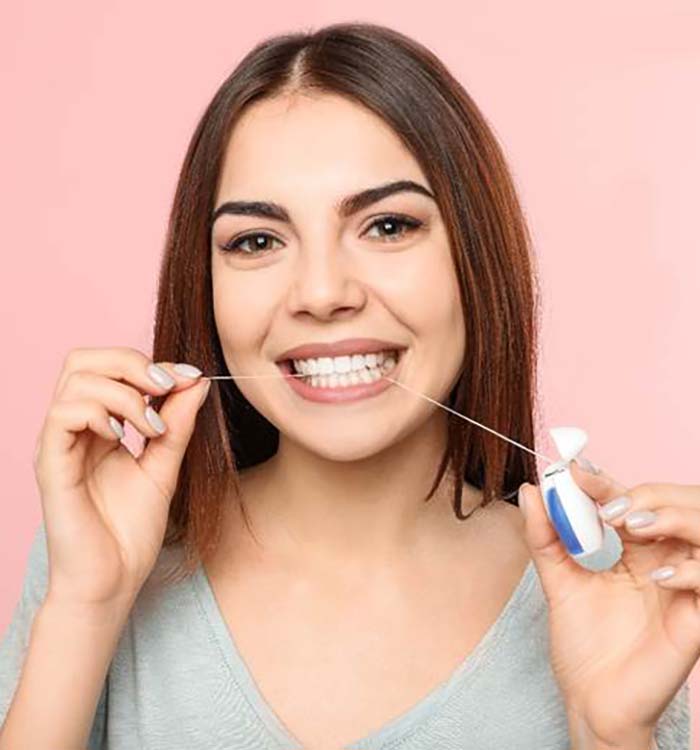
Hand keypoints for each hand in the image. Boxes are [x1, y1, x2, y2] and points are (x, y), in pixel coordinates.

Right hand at [33, 347, 210, 607]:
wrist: (114, 580)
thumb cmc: (131, 530)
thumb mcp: (165, 466)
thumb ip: (177, 424)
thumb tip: (196, 380)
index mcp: (98, 426)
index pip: (110, 368)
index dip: (151, 364)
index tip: (190, 377)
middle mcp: (74, 429)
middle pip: (84, 360)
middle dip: (131, 362)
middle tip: (166, 387)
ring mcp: (58, 444)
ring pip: (76, 380)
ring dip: (124, 392)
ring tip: (151, 427)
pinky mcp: (51, 464)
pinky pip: (63, 415)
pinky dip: (100, 413)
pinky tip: (125, 439)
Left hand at [519, 461, 699, 746]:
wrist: (593, 700)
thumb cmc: (581, 641)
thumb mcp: (556, 581)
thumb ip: (543, 536)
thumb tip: (530, 490)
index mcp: (630, 544)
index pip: (628, 497)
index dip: (602, 481)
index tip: (571, 474)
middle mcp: (662, 556)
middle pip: (674, 501)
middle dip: (645, 493)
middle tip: (608, 508)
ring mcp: (684, 583)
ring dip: (673, 516)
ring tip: (632, 526)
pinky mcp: (698, 615)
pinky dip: (694, 570)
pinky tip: (659, 579)